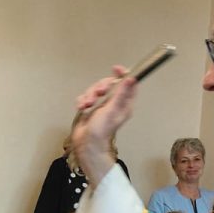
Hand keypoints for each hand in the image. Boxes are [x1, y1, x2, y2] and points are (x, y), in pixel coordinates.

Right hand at [70, 66, 135, 186]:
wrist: (86, 144)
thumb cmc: (101, 130)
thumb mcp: (112, 109)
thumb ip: (121, 93)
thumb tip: (132, 78)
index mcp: (124, 103)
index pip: (128, 83)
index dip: (123, 74)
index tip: (115, 68)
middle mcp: (115, 103)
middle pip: (108, 84)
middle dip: (100, 87)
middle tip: (97, 94)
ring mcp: (102, 105)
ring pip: (95, 90)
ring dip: (89, 95)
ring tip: (86, 105)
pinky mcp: (91, 108)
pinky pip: (86, 97)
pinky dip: (82, 101)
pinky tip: (81, 108)